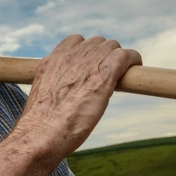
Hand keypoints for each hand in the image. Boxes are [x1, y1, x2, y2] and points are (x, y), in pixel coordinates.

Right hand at [17, 35, 141, 160]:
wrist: (40, 134)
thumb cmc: (39, 128)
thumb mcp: (41, 99)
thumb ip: (54, 89)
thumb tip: (62, 100)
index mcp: (52, 62)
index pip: (75, 41)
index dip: (87, 51)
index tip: (92, 64)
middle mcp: (69, 58)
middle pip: (96, 42)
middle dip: (105, 54)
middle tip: (110, 72)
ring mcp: (86, 64)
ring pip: (111, 46)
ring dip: (118, 57)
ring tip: (123, 72)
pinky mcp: (103, 75)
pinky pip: (124, 56)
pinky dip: (133, 59)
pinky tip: (136, 67)